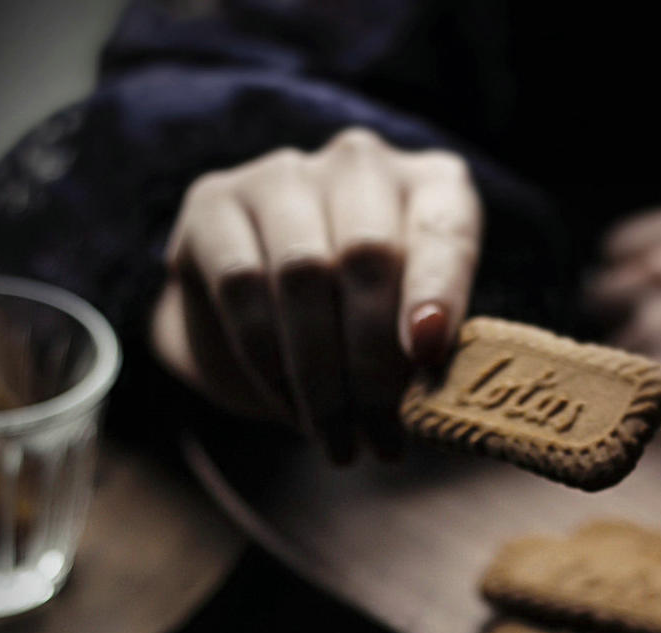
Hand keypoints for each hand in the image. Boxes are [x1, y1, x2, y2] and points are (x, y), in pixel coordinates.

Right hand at [149, 128, 481, 461]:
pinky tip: (288, 407)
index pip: (446, 229)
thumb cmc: (361, 332)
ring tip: (336, 442)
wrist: (268, 322)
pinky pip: (240, 284)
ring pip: (300, 273)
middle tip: (379, 441)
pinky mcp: (215, 202)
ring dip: (318, 377)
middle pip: (367, 255)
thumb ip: (427, 356)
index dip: (437, 290)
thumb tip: (430, 407)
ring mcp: (284, 174)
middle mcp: (360, 163)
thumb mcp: (412, 342)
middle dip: (371, 365)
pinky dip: (267, 361)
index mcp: (432, 187)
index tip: (425, 353)